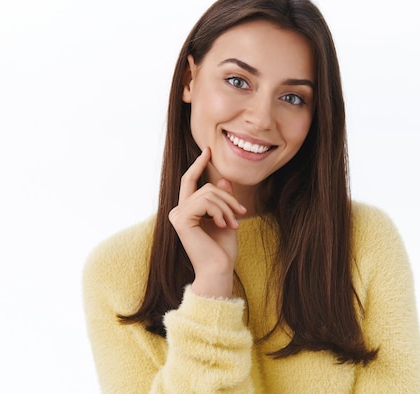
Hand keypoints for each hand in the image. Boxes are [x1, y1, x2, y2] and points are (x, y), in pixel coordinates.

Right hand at [168, 147, 246, 297]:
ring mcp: (177, 215)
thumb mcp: (227, 218)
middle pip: (205, 187)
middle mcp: (178, 212)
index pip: (190, 181)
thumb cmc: (222, 250)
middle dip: (227, 196)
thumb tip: (223, 180)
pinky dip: (220, 211)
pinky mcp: (181, 220)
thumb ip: (222, 200)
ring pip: (207, 193)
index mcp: (186, 211)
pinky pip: (205, 202)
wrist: (219, 270)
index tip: (208, 150)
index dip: (198, 164)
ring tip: (234, 224)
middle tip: (242, 212)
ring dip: (227, 207)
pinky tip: (224, 225)